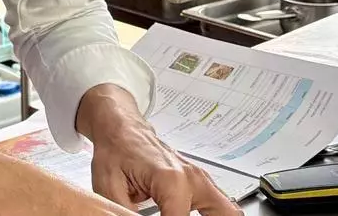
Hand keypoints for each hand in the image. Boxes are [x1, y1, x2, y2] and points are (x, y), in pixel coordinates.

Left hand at [77, 85, 242, 215]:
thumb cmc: (116, 150)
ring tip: (178, 215)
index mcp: (171, 180)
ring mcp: (200, 179)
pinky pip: (219, 206)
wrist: (122, 130)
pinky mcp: (201, 182)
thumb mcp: (109, 188)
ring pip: (228, 210)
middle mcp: (192, 179)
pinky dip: (211, 215)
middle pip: (223, 214)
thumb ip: (124, 213)